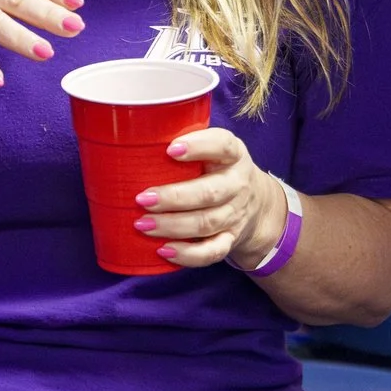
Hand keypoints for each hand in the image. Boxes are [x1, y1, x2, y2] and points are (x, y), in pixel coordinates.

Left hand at [134, 127, 288, 269]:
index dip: (198, 146)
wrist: (257, 203)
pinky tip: (163, 250)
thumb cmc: (219, 169)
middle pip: (209, 193)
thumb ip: (188, 142)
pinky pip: (212, 251)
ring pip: (206, 223)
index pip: (222, 146)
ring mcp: (235, 214)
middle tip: (142, 199)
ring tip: (142, 224)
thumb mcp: (214, 149)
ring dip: (172, 226)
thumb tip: (134, 136)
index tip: (170, 149)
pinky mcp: (230, 239)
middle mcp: (237, 184)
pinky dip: (188, 255)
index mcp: (233, 155)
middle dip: (174, 197)